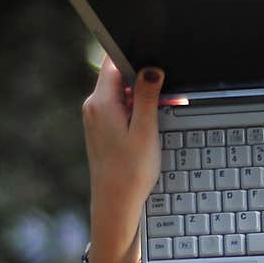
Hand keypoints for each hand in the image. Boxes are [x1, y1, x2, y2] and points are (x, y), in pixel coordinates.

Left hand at [82, 57, 163, 262]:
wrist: (115, 204)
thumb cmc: (130, 172)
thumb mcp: (145, 130)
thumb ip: (146, 95)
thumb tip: (150, 68)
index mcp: (101, 102)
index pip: (114, 62)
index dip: (136, 59)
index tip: (156, 67)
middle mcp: (93, 107)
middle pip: (120, 77)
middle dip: (145, 83)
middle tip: (170, 97)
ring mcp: (95, 118)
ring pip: (121, 94)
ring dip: (143, 100)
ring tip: (161, 116)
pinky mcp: (101, 129)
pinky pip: (119, 109)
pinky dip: (136, 112)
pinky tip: (150, 127)